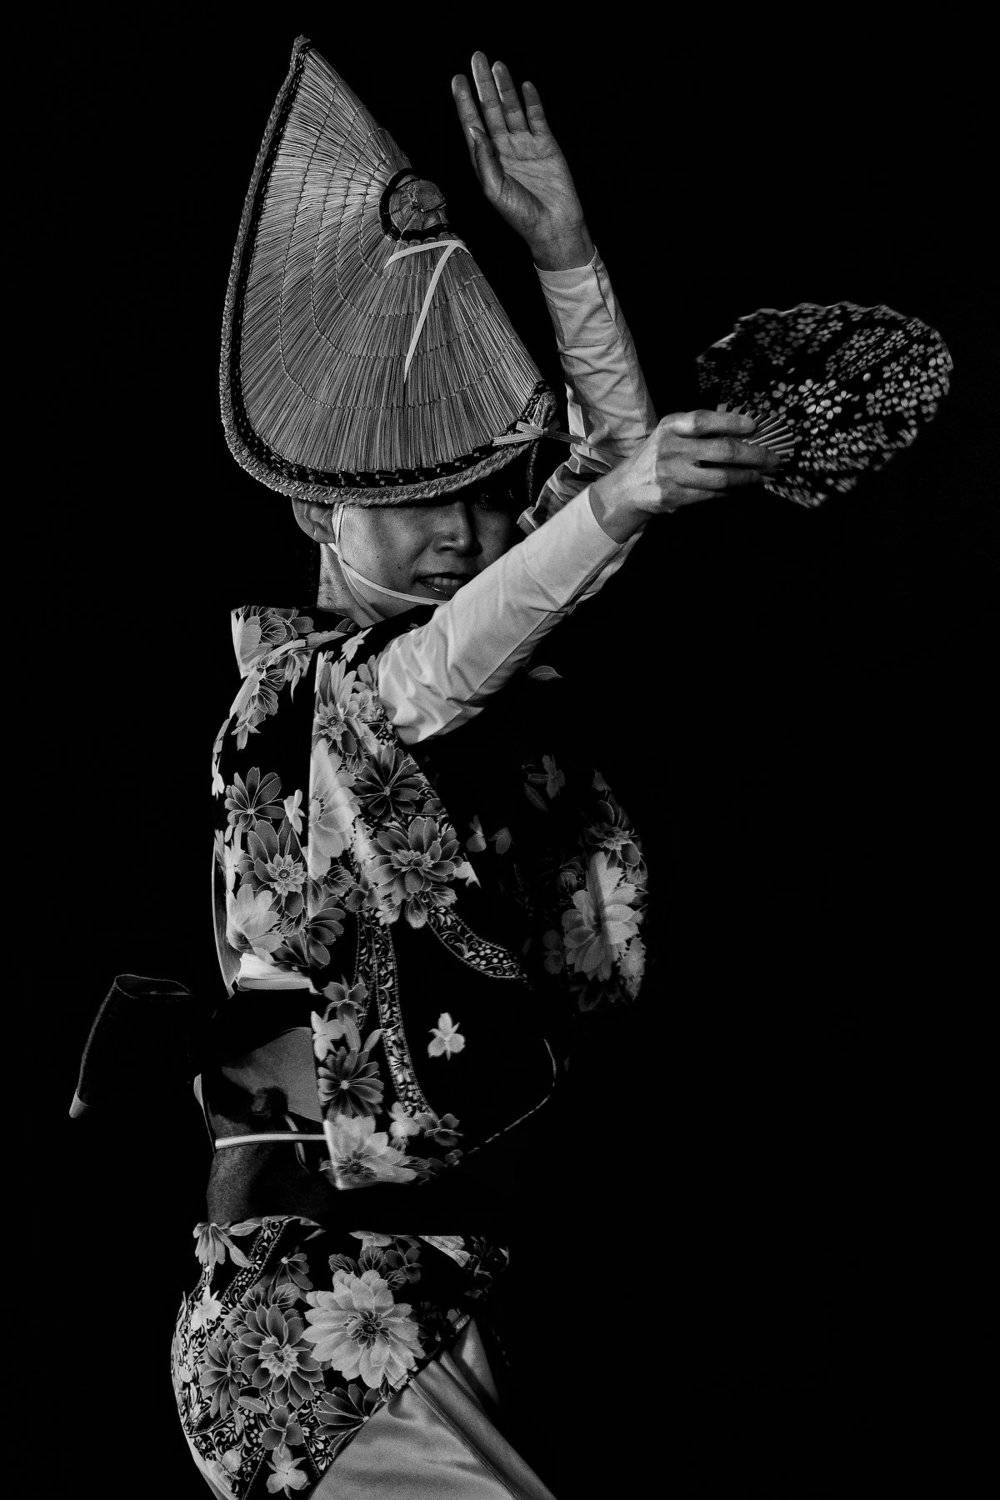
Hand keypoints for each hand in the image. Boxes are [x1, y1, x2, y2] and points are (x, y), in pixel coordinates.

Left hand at [451, 53, 593, 270]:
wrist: (553, 226)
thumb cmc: (521, 215)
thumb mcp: (494, 189)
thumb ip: (483, 159)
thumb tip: (473, 128)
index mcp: (488, 161)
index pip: (473, 124)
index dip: (465, 102)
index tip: (457, 80)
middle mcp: (504, 150)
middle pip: (491, 110)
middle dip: (483, 85)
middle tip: (477, 59)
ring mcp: (525, 146)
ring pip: (512, 110)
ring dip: (505, 88)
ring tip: (497, 65)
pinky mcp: (546, 146)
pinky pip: (537, 119)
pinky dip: (531, 102)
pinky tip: (524, 86)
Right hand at [589, 411, 785, 541]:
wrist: (628, 487)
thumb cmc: (659, 455)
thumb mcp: (671, 434)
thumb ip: (699, 431)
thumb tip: (745, 431)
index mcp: (670, 426)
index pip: (703, 421)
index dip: (731, 422)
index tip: (754, 425)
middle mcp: (670, 448)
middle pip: (721, 451)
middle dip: (754, 455)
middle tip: (773, 458)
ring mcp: (671, 475)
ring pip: (721, 477)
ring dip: (748, 478)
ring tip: (763, 476)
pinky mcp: (674, 497)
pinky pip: (712, 494)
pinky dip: (731, 492)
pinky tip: (742, 488)